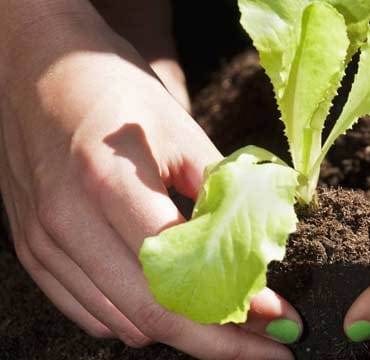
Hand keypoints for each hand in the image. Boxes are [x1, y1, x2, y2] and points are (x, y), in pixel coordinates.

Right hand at [0, 3, 299, 358]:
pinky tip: (174, 304)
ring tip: (230, 321)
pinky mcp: (35, 253)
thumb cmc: (116, 91)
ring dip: (182, 331)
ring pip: (122, 323)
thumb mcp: (180, 129)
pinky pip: (92, 313)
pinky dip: (139, 320)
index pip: (178, 274)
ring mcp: (44, 243)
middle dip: (218, 342)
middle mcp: (68, 223)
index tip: (280, 321)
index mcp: (108, 183)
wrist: (38, 71)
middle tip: (267, 343)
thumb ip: (218, 192)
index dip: (235, 309)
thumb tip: (257, 249)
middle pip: (151, 315)